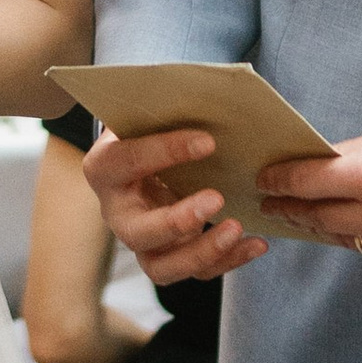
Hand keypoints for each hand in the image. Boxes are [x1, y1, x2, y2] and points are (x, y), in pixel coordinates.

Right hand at [83, 123, 267, 287]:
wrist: (145, 158)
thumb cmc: (149, 131)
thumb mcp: (148, 115)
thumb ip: (167, 109)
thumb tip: (216, 91)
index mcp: (104, 169)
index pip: (128, 161)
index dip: (165, 151)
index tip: (208, 141)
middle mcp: (117, 214)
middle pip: (138, 233)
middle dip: (177, 221)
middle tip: (217, 199)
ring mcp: (142, 242)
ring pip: (162, 268)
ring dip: (202, 252)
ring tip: (238, 229)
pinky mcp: (168, 258)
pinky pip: (196, 272)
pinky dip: (228, 262)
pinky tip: (257, 243)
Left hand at [256, 109, 361, 277]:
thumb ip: (355, 154)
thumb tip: (316, 164)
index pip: (306, 183)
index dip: (279, 181)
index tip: (265, 179)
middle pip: (319, 217)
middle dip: (295, 208)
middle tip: (274, 202)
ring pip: (350, 240)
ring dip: (332, 225)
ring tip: (313, 213)